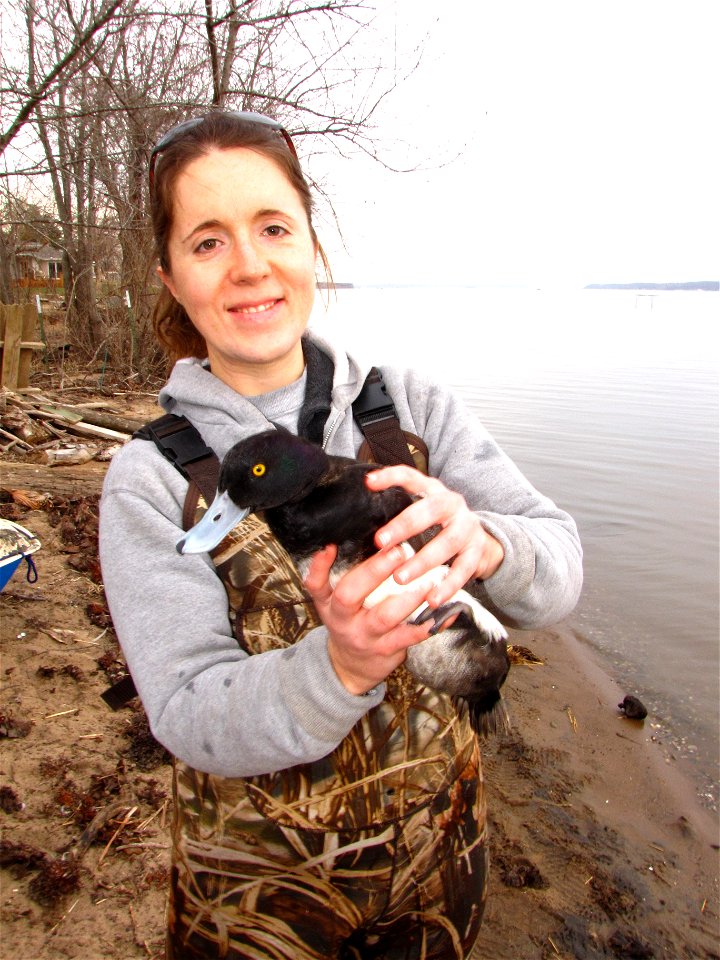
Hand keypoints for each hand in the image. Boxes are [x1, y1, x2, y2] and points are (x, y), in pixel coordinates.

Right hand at [304, 543, 434, 695]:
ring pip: (384, 616)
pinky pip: (410, 635)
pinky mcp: (386, 649)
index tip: (329, 546)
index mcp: (328, 603)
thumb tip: (375, 539)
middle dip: (374, 571)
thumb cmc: (351, 622)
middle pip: (349, 595)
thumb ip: (346, 577)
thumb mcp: (336, 604)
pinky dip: (431, 622)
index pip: (315, 584)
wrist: (351, 667)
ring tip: (429, 579)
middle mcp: (341, 619)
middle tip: (398, 551)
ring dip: (409, 596)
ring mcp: (364, 636)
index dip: (319, 567)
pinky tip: (448, 610)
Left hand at [365, 465, 504, 606]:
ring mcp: (468, 528)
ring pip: (447, 542)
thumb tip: (359, 513)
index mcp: (433, 491)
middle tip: (380, 541)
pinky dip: (447, 586)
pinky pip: (463, 570)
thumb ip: (398, 509)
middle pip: (431, 509)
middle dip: (405, 525)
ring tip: (400, 578)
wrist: (483, 542)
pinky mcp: (477, 552)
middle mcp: (453, 504)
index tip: (369, 482)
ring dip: (422, 561)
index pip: (412, 477)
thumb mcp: (422, 511)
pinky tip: (431, 599)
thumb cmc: (439, 525)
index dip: (391, 477)